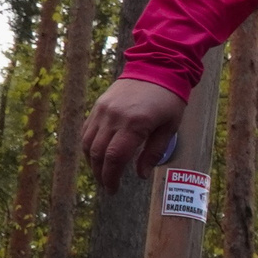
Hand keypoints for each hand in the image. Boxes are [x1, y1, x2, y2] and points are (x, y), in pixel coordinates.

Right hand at [80, 76, 187, 190]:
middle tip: (108, 186)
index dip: (111, 177)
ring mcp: (103, 110)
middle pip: (98, 153)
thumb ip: (154, 152)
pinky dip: (89, 145)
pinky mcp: (99, 105)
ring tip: (102, 174)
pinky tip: (96, 156)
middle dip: (101, 174)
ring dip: (92, 162)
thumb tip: (140, 174)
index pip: (115, 158)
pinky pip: (87, 130)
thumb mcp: (170, 127)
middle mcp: (114, 117)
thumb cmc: (169, 99)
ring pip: (88, 142)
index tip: (113, 189)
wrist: (157, 67)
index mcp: (135, 124)